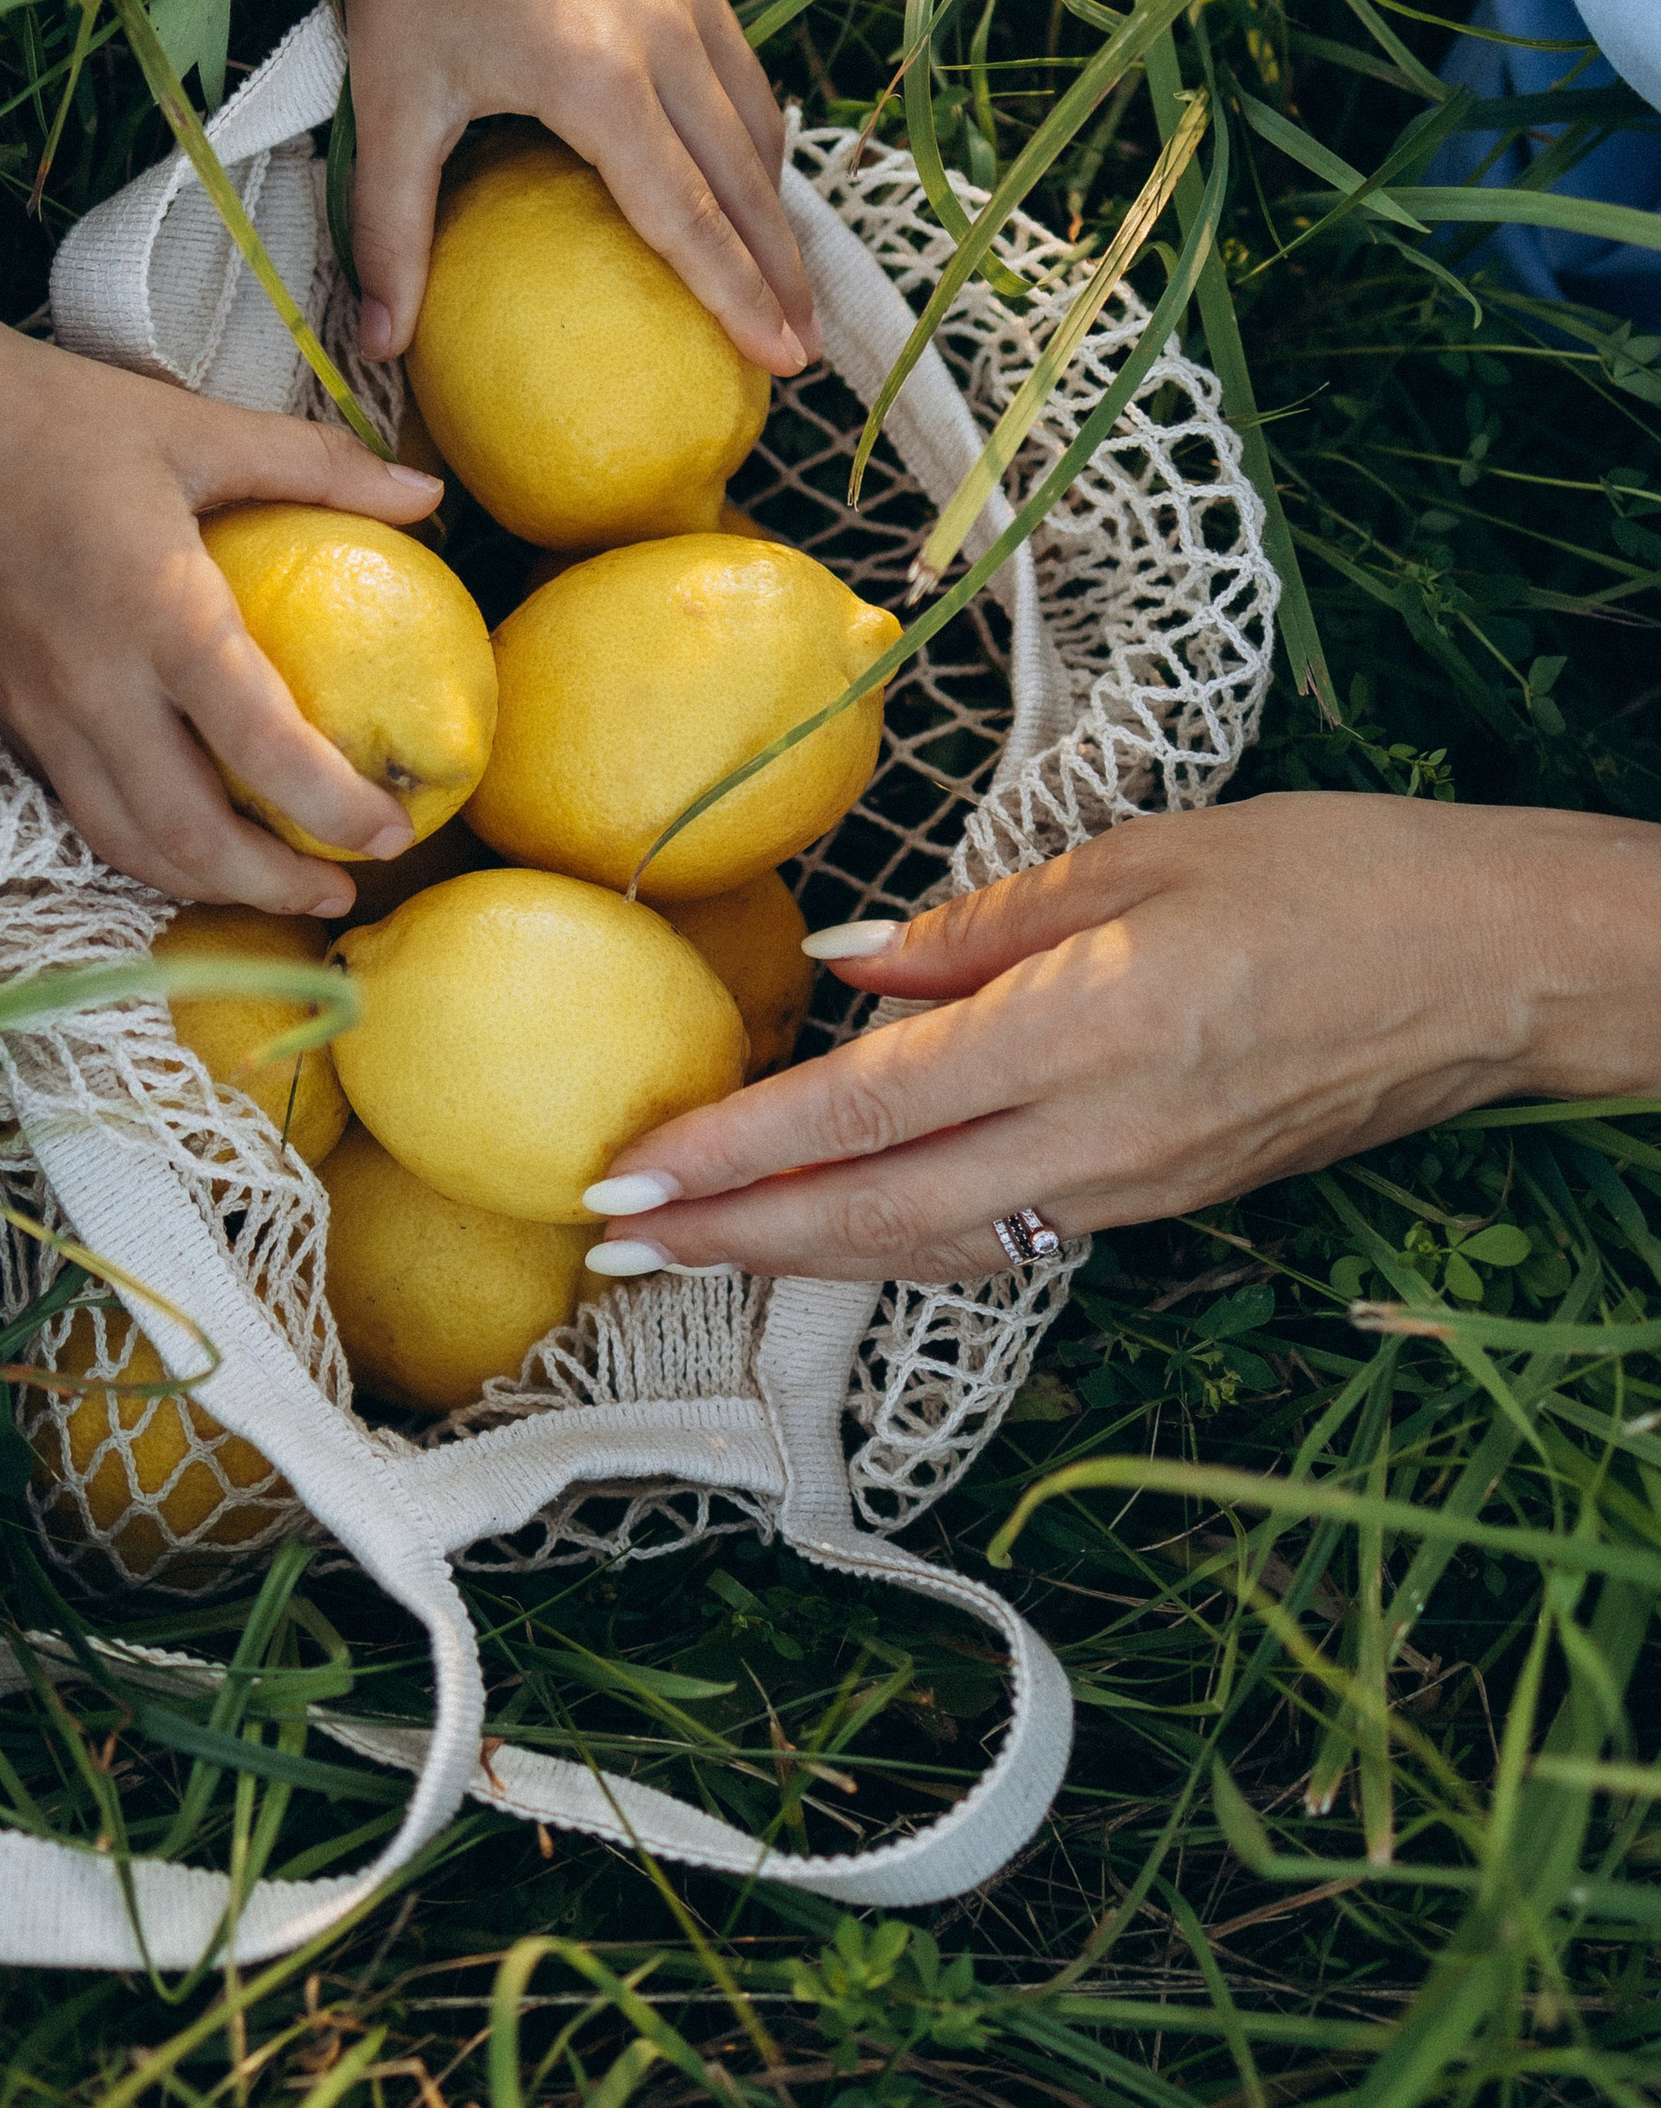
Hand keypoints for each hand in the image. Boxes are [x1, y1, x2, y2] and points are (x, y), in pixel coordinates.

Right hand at [0, 320, 443, 916]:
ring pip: (124, 844)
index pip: (259, 746)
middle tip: (339, 893)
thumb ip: (317, 466)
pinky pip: (79, 810)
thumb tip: (427, 496)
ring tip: (272, 884)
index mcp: (159, 614)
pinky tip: (187, 836)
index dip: (332, 808)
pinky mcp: (1, 717)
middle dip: (272, 886)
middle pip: (189, 837)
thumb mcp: (196, 428)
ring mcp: (38, 713)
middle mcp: (94, 686)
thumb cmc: (54, 415)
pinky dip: (141, 846)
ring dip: (205, 885)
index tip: (392, 833)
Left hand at [333, 0, 818, 375]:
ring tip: (787, 281)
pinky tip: (749, 181)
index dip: (738, 296)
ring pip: (757, 125)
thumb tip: (375, 343)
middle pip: (746, 182)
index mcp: (598, 80)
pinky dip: (757, 138)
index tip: (781, 362)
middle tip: (804, 352)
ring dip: (778, 209)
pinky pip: (743, 71)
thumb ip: (390, 230)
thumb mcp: (390, 103)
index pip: (689, 216)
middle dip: (782, 272)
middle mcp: (664, 38)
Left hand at [586, 796, 1660, 1282]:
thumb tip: (848, 966)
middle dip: (730, 1236)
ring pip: (927, 1244)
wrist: (1501, 971)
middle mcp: (1098, 1137)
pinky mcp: (1163, 1202)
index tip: (625, 1174)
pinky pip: (996, 1237)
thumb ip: (983, 920)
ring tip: (688, 1247)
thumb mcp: (1150, 854)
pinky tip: (831, 1225)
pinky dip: (894, 1240)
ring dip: (798, 1253)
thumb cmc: (1339, 878)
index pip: (864, 1108)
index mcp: (1085, 1030)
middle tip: (606, 1243)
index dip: (733, 1150)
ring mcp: (1132, 1187)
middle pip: (872, 1213)